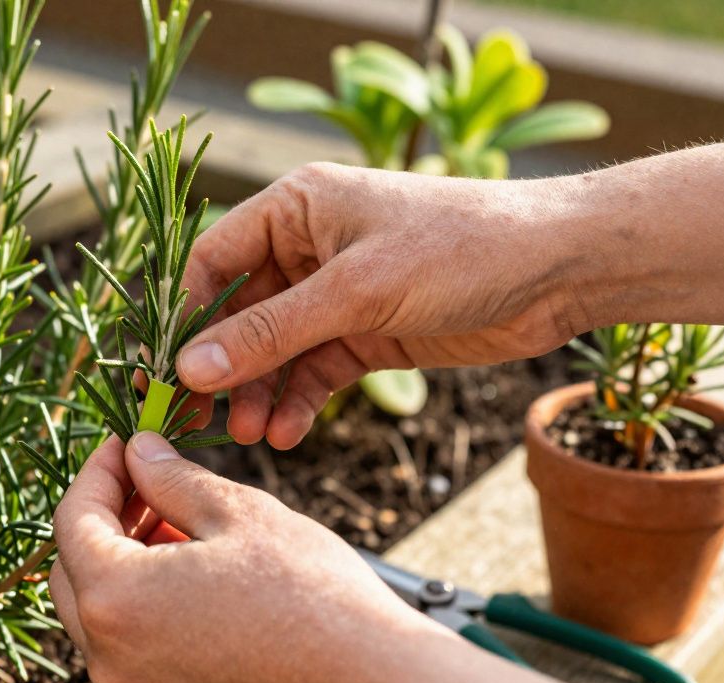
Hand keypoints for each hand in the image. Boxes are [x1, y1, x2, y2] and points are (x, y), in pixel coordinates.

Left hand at [51, 433, 676, 682]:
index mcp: (116, 598)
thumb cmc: (310, 593)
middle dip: (103, 515)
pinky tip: (193, 572)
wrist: (372, 682)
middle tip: (148, 478)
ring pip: (100, 610)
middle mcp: (111, 654)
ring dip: (123, 559)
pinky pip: (132, 644)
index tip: (124, 443)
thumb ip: (171, 478)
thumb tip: (138, 452)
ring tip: (178, 522)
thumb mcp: (237, 511)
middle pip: (73, 568)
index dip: (96, 471)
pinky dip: (144, 602)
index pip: (71, 519)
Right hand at [177, 163, 593, 449]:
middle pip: (239, 313)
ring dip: (261, 393)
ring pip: (276, 350)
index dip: (187, 316)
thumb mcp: (356, 291)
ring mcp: (338, 293)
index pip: (214, 260)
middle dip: (223, 368)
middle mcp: (309, 247)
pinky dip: (300, 402)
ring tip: (254, 435)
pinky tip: (289, 433)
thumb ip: (271, 332)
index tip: (164, 371)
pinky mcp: (367, 333)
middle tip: (199, 420)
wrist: (559, 270)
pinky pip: (315, 371)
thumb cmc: (459, 248)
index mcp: (296, 207)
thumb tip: (191, 369)